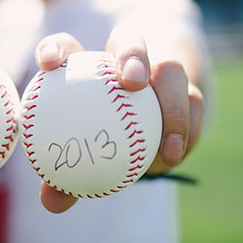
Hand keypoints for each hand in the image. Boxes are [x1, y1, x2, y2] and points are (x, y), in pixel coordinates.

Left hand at [33, 29, 204, 213]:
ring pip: (171, 68)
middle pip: (130, 41)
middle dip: (132, 57)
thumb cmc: (101, 131)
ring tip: (167, 147)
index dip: (55, 50)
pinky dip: (187, 128)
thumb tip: (51, 202)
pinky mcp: (189, 87)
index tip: (47, 64)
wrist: (148, 113)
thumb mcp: (84, 149)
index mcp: (87, 61)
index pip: (64, 46)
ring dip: (171, 104)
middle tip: (132, 84)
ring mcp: (160, 65)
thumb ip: (64, 173)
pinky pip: (194, 102)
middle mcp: (125, 53)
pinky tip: (175, 155)